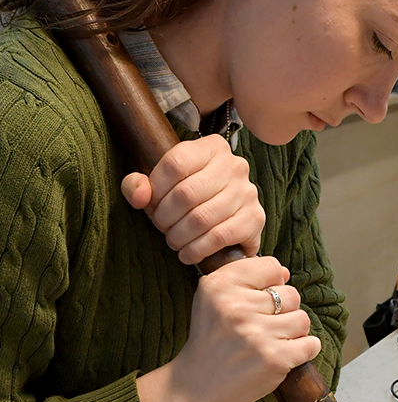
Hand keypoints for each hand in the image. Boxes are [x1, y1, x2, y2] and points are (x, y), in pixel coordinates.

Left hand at [121, 134, 264, 264]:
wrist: (229, 220)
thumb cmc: (189, 200)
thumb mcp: (159, 185)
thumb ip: (138, 184)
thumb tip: (139, 196)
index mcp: (211, 148)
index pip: (174, 164)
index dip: (155, 190)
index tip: (151, 205)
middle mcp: (234, 165)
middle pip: (186, 194)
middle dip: (165, 218)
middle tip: (162, 228)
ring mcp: (247, 192)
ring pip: (201, 218)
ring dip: (179, 237)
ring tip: (174, 242)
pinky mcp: (255, 218)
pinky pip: (220, 236)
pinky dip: (198, 249)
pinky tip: (188, 253)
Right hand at [136, 256, 321, 401]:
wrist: (195, 387)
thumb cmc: (210, 340)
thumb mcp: (212, 298)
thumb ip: (245, 278)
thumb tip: (285, 273)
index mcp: (219, 285)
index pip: (272, 267)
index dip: (271, 284)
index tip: (259, 301)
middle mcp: (237, 307)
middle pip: (291, 294)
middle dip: (283, 311)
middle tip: (261, 328)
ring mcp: (257, 334)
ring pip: (303, 319)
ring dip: (293, 332)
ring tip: (271, 342)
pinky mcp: (274, 359)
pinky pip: (311, 344)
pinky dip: (305, 350)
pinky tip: (286, 355)